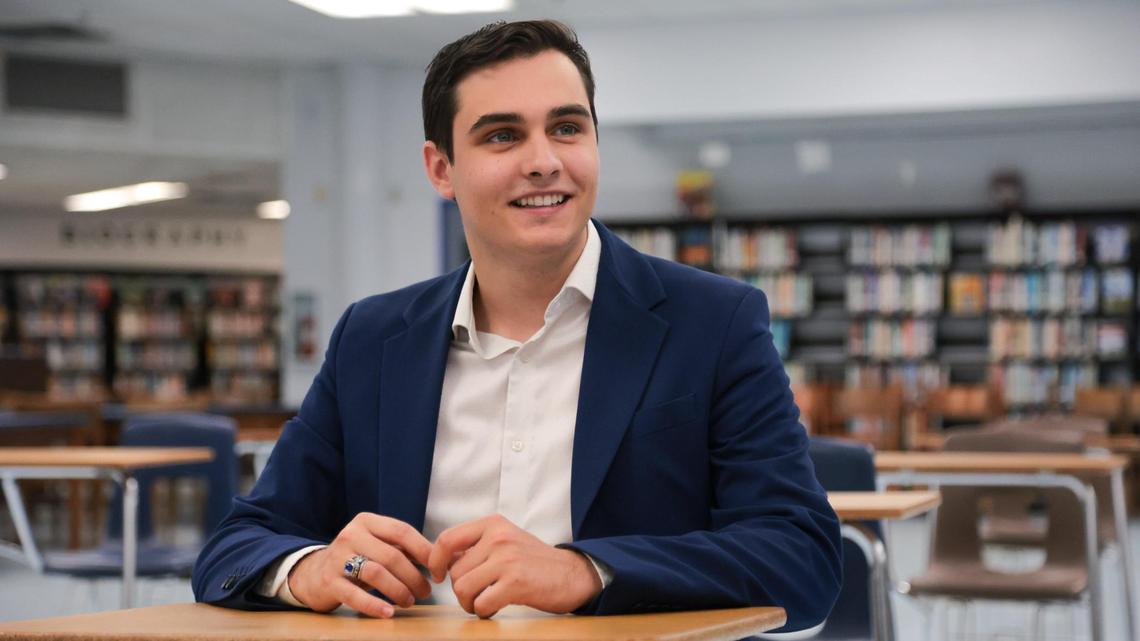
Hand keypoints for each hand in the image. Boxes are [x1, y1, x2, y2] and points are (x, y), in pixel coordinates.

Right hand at [288, 513, 432, 617]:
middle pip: (391, 555)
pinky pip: (355, 595)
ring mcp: (337, 558)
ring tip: (410, 601)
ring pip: (376, 573)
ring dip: (399, 590)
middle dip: (414, 576)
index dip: (424, 550)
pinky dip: (374, 605)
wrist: (315, 573)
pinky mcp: (329, 581)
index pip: (402, 531)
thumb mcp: (377, 545)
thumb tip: (441, 559)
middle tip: (425, 592)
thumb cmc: (358, 558)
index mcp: (367, 521)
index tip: (438, 569)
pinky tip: (389, 612)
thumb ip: (403, 547)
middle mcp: (350, 535)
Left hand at [428, 514, 602, 617]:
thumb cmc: (533, 561)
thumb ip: (475, 546)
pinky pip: (481, 604)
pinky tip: (497, 607)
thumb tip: (441, 560)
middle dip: (462, 590)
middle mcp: (498, 537)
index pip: (446, 540)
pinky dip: (484, 612)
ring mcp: (507, 559)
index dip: (435, 561)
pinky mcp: (516, 583)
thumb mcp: (505, 540)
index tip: (439, 575)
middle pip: (455, 572)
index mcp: (493, 524)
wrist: (572, 574)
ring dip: (471, 603)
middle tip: (479, 595)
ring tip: (486, 602)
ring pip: (463, 589)